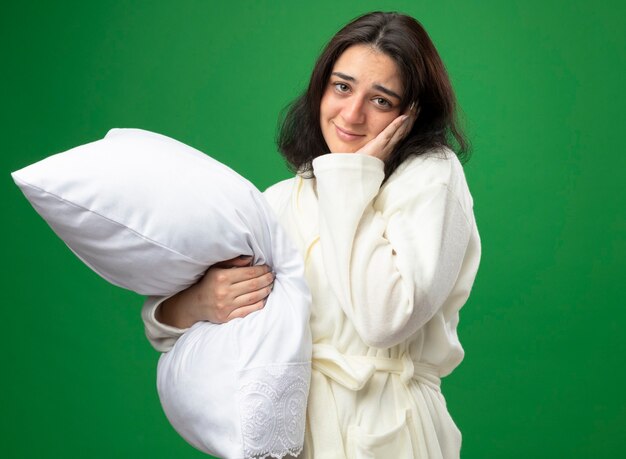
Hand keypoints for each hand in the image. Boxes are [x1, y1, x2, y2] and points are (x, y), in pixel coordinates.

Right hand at [156, 256, 274, 327]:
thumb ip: (233, 262)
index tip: (268, 268)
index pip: (249, 273)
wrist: (195, 303)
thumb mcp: (216, 268)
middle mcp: (224, 292)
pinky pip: (248, 311)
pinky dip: (259, 304)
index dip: (261, 270)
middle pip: (253, 285)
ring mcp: (225, 306)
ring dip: (265, 291)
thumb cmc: (209, 282)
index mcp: (222, 277)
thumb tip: (251, 259)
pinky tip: (264, 299)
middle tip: (272, 276)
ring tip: (270, 286)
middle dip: (266, 279)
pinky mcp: (226, 317)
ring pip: (253, 298)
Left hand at [356, 104, 417, 160]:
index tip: (414, 111)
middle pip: (405, 130)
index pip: (402, 133)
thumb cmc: (363, 164)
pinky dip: (397, 125)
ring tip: (414, 107)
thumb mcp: (372, 154)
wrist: (358, 174)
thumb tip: (376, 141)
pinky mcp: (379, 145)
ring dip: (409, 118)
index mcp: (390, 149)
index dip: (409, 122)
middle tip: (418, 105)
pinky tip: (403, 117)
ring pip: (401, 131)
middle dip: (413, 118)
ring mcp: (386, 147)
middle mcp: (391, 148)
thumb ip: (376, 147)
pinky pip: (389, 133)